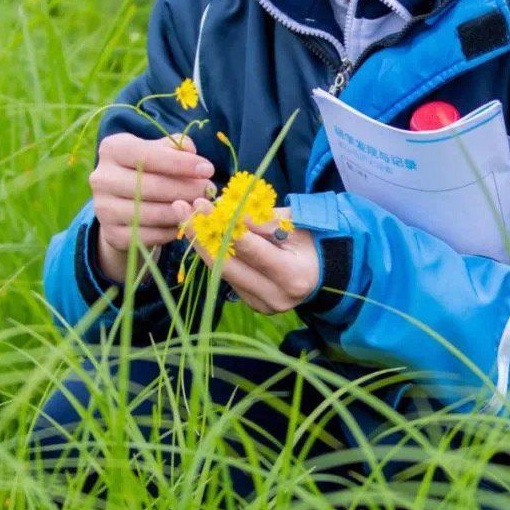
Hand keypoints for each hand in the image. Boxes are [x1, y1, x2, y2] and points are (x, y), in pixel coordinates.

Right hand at [90, 131, 215, 281]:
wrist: (124, 202)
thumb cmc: (150, 168)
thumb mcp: (159, 150)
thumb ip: (176, 147)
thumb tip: (190, 151)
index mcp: (112, 149)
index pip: (147, 155)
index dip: (180, 163)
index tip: (208, 169)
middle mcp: (101, 178)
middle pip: (150, 186)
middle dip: (186, 188)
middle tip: (208, 190)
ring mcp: (103, 208)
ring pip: (150, 213)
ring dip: (181, 211)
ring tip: (200, 206)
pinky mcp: (111, 234)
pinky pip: (148, 235)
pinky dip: (170, 230)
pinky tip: (184, 221)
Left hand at [170, 198, 321, 314]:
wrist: (326, 269)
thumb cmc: (314, 239)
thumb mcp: (294, 222)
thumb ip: (260, 219)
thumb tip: (223, 210)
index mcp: (292, 275)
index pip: (251, 249)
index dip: (224, 225)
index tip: (204, 204)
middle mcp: (276, 296)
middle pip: (229, 265)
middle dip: (203, 234)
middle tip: (183, 208)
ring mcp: (263, 305)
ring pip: (224, 273)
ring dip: (203, 244)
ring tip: (187, 218)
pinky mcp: (254, 305)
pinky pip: (230, 278)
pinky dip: (216, 256)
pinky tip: (204, 235)